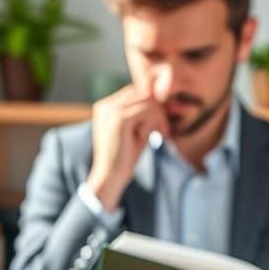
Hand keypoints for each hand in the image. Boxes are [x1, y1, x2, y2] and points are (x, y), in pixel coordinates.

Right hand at [86, 85, 167, 210]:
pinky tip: (144, 139)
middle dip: (158, 112)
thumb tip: (160, 99)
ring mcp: (110, 110)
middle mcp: (105, 105)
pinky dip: (150, 126)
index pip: (135, 92)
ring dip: (155, 119)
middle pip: (142, 93)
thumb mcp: (135, 130)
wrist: (110, 177)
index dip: (152, 107)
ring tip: (153, 136)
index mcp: (105, 107)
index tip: (160, 127)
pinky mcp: (119, 119)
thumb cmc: (125, 156)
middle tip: (163, 132)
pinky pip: (147, 111)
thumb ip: (143, 113)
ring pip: (147, 100)